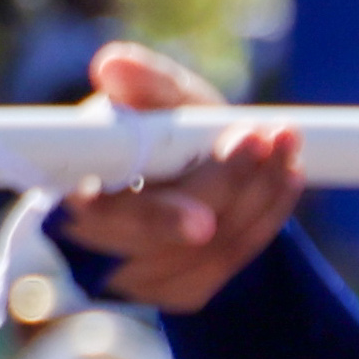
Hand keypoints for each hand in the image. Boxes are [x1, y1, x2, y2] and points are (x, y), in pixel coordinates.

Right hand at [49, 42, 300, 310]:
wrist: (185, 177)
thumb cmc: (156, 130)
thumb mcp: (155, 99)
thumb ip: (142, 84)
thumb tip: (113, 65)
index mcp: (71, 196)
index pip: (105, 220)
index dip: (155, 220)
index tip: (204, 214)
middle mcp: (97, 249)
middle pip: (166, 241)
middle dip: (221, 188)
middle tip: (260, 139)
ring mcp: (139, 279)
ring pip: (207, 250)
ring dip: (256, 195)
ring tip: (286, 143)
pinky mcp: (180, 292)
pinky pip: (231, 262)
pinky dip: (265, 217)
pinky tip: (287, 178)